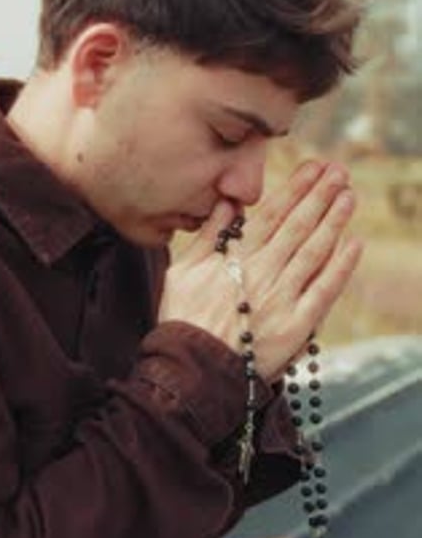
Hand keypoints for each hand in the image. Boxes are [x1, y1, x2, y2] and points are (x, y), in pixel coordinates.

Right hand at [158, 161, 362, 381]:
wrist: (192, 370)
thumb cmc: (182, 320)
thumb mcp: (182, 270)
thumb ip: (208, 235)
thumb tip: (227, 202)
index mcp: (235, 257)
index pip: (272, 214)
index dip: (296, 188)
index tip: (314, 168)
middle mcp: (263, 272)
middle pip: (298, 226)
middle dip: (320, 195)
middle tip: (339, 172)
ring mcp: (282, 298)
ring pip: (314, 251)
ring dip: (334, 221)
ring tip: (349, 196)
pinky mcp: (297, 325)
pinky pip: (324, 290)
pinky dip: (341, 266)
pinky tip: (354, 244)